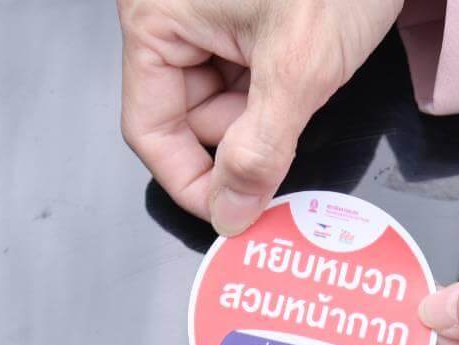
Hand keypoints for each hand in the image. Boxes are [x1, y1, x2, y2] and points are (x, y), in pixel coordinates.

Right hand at [118, 0, 402, 235]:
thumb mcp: (299, 68)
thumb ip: (259, 150)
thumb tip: (231, 210)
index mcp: (157, 18)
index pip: (150, 129)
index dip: (191, 181)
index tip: (233, 212)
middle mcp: (172, 14)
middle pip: (186, 118)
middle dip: (240, 138)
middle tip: (289, 130)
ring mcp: (207, 15)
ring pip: (221, 103)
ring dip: (265, 114)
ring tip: (307, 76)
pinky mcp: (242, 16)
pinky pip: (245, 77)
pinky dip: (277, 90)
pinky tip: (308, 67)